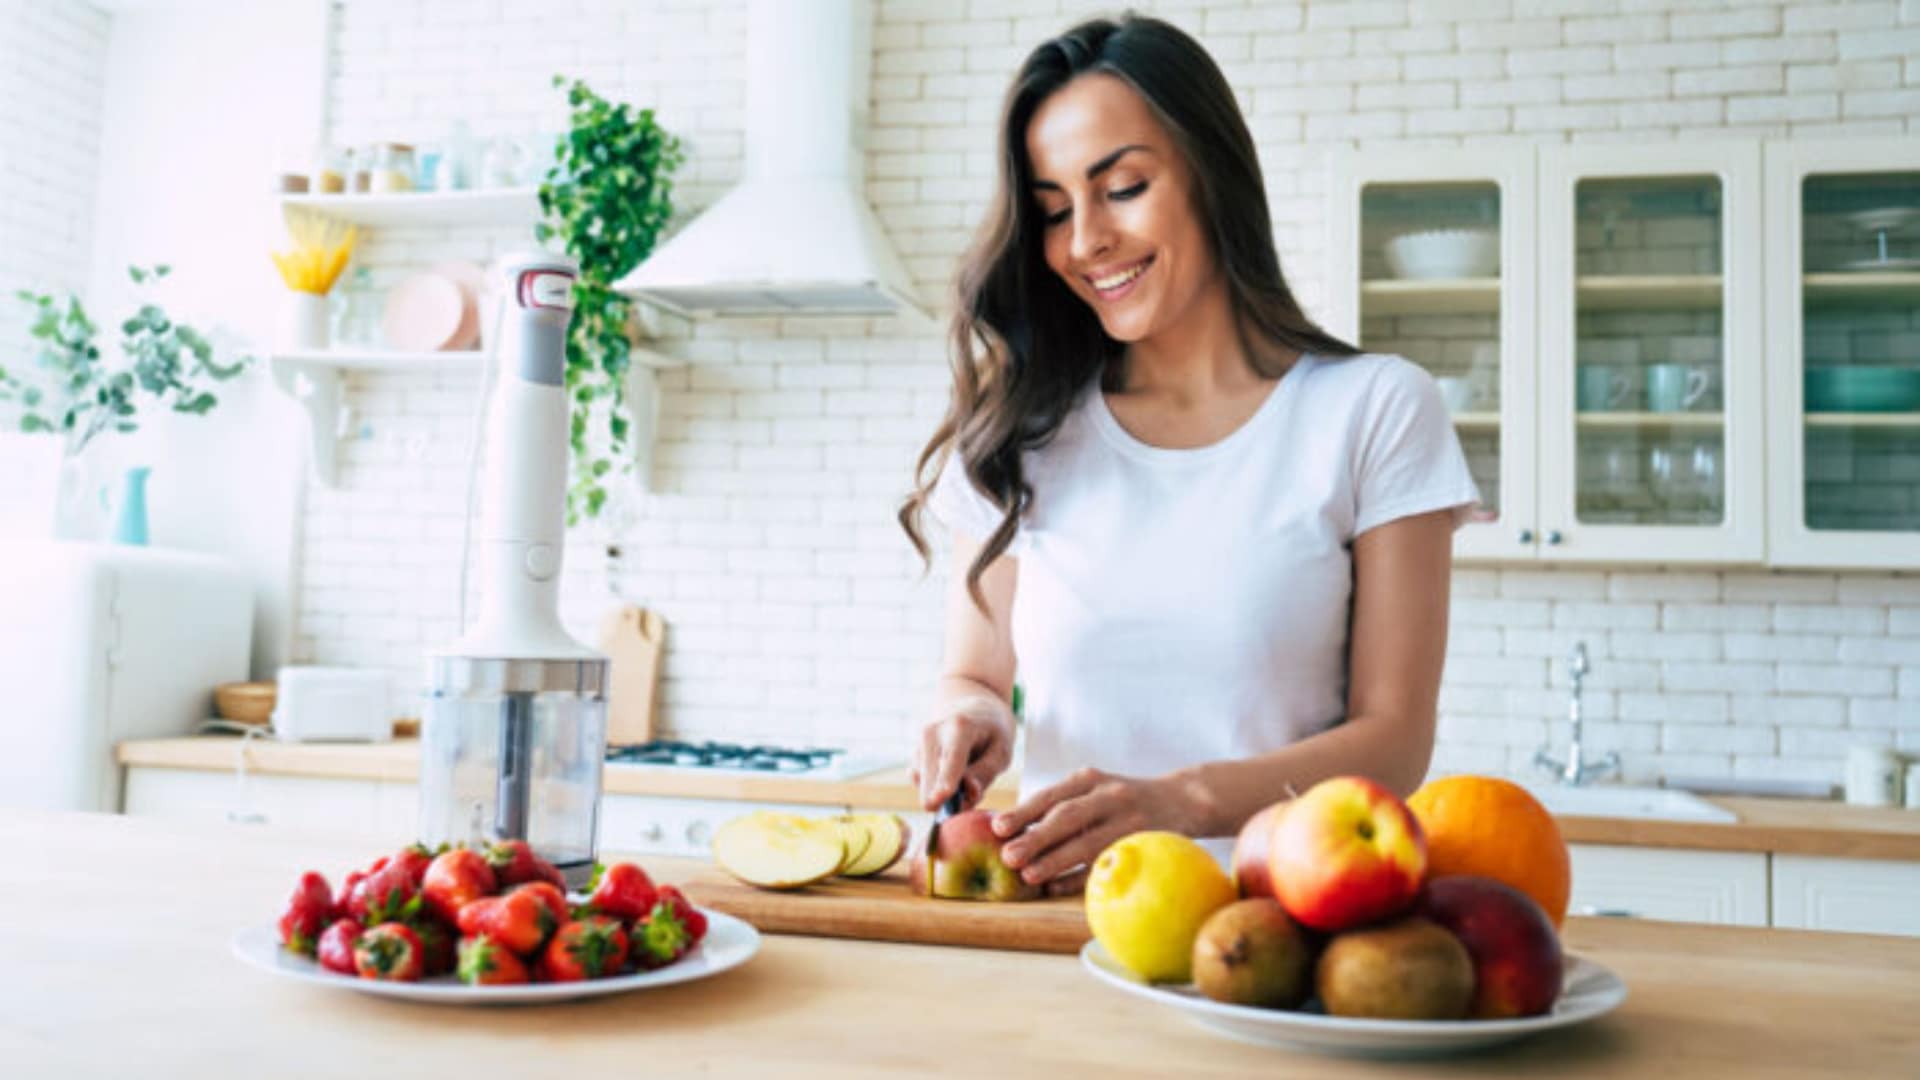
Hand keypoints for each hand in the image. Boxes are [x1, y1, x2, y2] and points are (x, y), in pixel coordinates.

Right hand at [908, 695, 1014, 812]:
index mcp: (960, 727)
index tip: (938, 800)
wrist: (973, 708)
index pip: (951, 760)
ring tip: (966, 777)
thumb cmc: (992, 732)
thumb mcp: (1001, 752)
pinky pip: (921, 781)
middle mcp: (933, 732)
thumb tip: (965, 796)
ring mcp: (920, 742)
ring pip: (924, 783)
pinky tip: (952, 773)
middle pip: (931, 777)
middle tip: (968, 800)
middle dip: (946, 799)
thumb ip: (985, 774)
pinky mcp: (914, 753)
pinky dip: (935, 786)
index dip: (945, 782)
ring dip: (943, 792)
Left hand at [991, 768, 1194, 897]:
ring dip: (1056, 861)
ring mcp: (1129, 820)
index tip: (997, 828)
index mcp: (1090, 779)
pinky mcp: (1144, 843)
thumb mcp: (1093, 789)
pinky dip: (1080, 877)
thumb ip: (1060, 805)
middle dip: (1036, 837)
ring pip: (1088, 842)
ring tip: (1029, 876)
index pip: (1052, 795)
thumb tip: (1008, 832)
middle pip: (1068, 817)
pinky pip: (1108, 862)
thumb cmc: (1120, 800)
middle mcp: (1109, 795)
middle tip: (1008, 856)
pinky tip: (1056, 887)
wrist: (1183, 799)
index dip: (1023, 812)